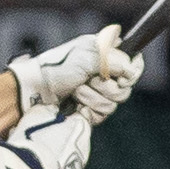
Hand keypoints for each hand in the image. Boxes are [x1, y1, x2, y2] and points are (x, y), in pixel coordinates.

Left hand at [9, 25, 141, 118]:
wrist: (35, 91)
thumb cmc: (56, 68)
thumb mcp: (88, 55)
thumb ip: (115, 60)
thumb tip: (131, 71)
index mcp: (106, 55)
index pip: (134, 63)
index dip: (132, 71)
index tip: (122, 75)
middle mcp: (105, 74)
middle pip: (126, 86)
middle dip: (105, 85)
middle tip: (87, 80)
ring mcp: (99, 93)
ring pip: (115, 102)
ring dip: (92, 96)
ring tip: (75, 91)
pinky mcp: (92, 110)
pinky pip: (103, 113)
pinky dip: (88, 108)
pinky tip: (75, 104)